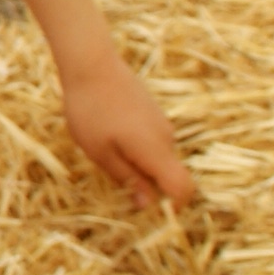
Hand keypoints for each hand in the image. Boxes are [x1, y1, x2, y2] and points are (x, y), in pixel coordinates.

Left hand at [61, 52, 195, 209]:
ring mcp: (162, 122)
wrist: (91, 64)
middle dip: (148, 185)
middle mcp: (167, 137)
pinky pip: (152, 142)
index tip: (151, 210)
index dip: (174, 205)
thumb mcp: (101, 153)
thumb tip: (148, 205)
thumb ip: (128, 179)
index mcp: (155, 150)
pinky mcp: (154, 113)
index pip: (183, 187)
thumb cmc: (90, 110)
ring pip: (158, 157)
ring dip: (138, 164)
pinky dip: (137, 148)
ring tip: (104, 148)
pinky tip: (109, 134)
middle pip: (169, 174)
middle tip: (112, 177)